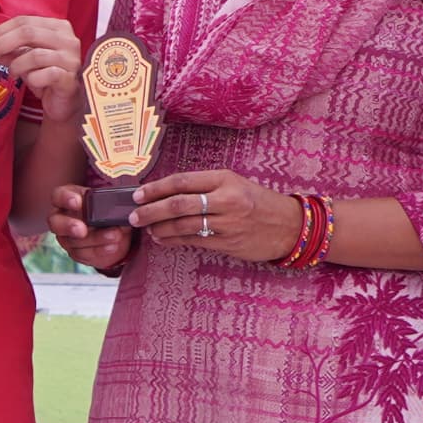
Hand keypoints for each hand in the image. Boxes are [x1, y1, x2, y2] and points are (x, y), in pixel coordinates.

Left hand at [0, 13, 81, 116]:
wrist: (64, 103)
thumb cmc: (45, 76)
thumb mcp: (23, 59)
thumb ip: (6, 50)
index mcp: (57, 27)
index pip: (22, 21)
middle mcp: (68, 39)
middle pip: (27, 33)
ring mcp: (71, 58)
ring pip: (35, 55)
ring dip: (16, 65)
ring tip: (12, 73)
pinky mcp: (70, 78)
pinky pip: (46, 74)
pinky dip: (33, 79)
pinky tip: (32, 83)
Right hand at [46, 178, 133, 275]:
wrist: (114, 230)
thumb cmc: (106, 209)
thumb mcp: (108, 201)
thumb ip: (109, 202)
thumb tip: (121, 208)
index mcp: (66, 199)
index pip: (58, 196)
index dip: (65, 199)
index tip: (78, 202)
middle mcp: (61, 219)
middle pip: (56, 223)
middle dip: (68, 226)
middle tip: (82, 229)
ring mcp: (67, 238)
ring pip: (74, 241)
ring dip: (95, 239)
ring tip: (114, 235)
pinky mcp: (77, 253)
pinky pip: (85, 254)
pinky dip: (100, 250)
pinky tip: (112, 246)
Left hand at [138, 168, 299, 261]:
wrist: (289, 226)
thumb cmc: (258, 202)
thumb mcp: (234, 184)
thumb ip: (204, 186)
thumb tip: (166, 192)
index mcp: (225, 179)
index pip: (182, 181)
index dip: (156, 188)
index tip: (138, 194)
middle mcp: (226, 199)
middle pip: (178, 204)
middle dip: (150, 210)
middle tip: (133, 215)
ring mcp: (227, 223)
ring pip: (183, 225)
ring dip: (159, 228)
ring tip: (147, 228)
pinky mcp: (228, 243)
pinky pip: (194, 241)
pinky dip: (174, 240)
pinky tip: (162, 239)